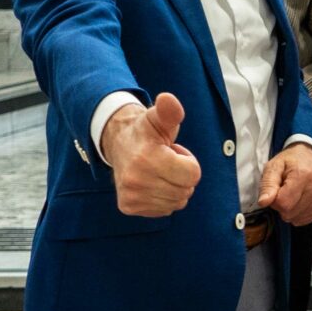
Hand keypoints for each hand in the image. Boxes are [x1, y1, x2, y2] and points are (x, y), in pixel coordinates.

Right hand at [102, 93, 200, 216]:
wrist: (118, 144)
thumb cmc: (146, 132)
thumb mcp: (159, 118)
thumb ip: (170, 110)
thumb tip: (168, 99)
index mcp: (146, 158)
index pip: (193, 174)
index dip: (189, 161)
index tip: (174, 152)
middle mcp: (135, 180)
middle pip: (186, 190)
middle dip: (182, 175)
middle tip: (167, 162)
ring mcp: (131, 196)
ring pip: (177, 202)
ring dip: (174, 187)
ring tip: (159, 171)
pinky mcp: (128, 207)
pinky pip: (165, 211)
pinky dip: (164, 198)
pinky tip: (152, 183)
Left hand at [256, 142, 311, 226]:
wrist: (310, 158)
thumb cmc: (290, 162)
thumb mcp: (273, 167)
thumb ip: (267, 185)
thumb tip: (263, 202)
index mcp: (303, 175)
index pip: (283, 203)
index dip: (274, 200)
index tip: (275, 190)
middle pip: (289, 213)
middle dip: (281, 206)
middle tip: (282, 191)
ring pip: (295, 218)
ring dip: (288, 210)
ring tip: (291, 194)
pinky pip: (302, 220)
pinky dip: (296, 214)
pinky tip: (298, 201)